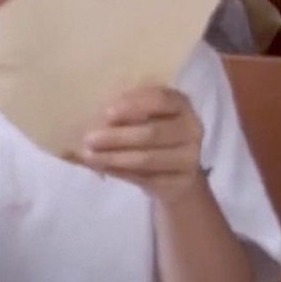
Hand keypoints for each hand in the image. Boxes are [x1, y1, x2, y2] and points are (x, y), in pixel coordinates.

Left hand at [80, 86, 204, 203]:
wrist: (176, 171)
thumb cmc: (151, 132)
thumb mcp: (141, 116)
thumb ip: (124, 113)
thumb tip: (91, 119)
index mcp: (180, 103)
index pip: (160, 99)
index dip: (133, 106)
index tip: (106, 113)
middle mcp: (192, 128)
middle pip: (152, 133)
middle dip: (116, 137)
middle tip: (88, 139)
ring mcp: (190, 157)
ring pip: (148, 159)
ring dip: (114, 158)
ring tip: (90, 156)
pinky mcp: (183, 182)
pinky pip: (147, 179)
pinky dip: (121, 173)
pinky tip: (102, 168)